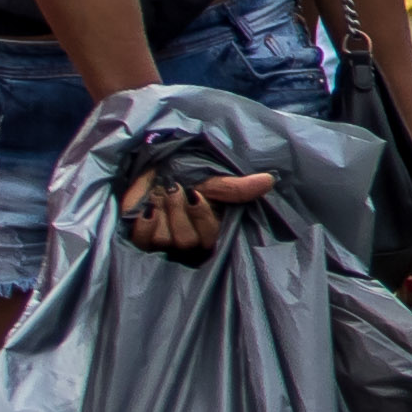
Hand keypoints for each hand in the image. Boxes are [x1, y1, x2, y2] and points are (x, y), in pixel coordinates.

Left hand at [116, 163, 276, 261]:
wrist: (154, 168)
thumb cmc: (184, 174)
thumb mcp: (210, 179)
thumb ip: (235, 187)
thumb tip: (269, 180)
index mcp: (209, 227)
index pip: (210, 238)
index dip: (202, 217)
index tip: (195, 193)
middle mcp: (188, 239)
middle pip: (187, 242)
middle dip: (179, 212)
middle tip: (174, 189)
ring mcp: (165, 241)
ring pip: (166, 241)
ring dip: (162, 213)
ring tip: (160, 193)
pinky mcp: (142, 238)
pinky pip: (144, 240)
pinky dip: (146, 223)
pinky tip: (148, 208)